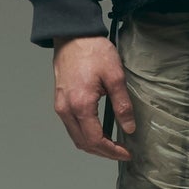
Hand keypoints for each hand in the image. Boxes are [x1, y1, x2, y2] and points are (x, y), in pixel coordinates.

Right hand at [52, 34, 135, 161]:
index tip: (126, 153)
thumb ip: (122, 105)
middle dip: (103, 152)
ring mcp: (60, 105)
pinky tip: (97, 131)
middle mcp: (66, 109)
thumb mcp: (115, 76)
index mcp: (81, 105)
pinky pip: (71, 126)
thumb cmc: (93, 51)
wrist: (73, 35)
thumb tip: (129, 127)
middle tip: (120, 152)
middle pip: (83, 143)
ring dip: (93, 145)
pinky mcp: (60, 100)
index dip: (112, 151)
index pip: (95, 140)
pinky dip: (84, 134)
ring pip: (75, 137)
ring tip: (111, 145)